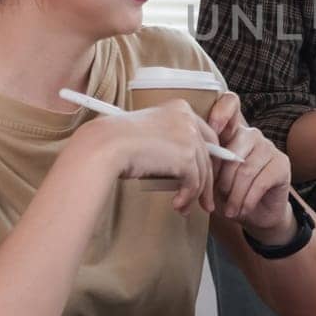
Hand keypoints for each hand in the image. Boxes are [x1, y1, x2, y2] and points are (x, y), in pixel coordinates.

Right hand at [90, 100, 217, 215]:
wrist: (107, 145)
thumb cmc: (119, 141)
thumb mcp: (151, 134)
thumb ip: (172, 142)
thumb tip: (187, 168)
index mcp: (180, 108)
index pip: (206, 135)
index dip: (208, 158)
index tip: (204, 174)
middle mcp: (188, 119)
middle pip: (208, 156)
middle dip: (207, 182)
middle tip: (204, 200)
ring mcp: (190, 137)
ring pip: (203, 173)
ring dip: (195, 195)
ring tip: (184, 207)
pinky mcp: (187, 157)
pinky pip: (194, 183)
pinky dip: (187, 197)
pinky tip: (178, 204)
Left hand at [207, 92, 293, 239]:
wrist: (257, 215)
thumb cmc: (230, 194)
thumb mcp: (213, 179)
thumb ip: (207, 165)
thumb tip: (195, 163)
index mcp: (231, 132)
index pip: (230, 104)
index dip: (221, 111)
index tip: (211, 127)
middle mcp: (251, 135)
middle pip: (233, 149)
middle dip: (222, 179)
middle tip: (217, 197)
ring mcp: (269, 148)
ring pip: (245, 169)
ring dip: (234, 195)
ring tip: (229, 210)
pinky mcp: (282, 164)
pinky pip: (260, 182)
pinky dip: (247, 201)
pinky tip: (242, 210)